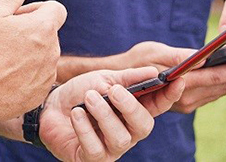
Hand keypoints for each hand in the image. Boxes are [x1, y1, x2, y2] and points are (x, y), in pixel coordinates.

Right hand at [0, 0, 66, 121]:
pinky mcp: (39, 94)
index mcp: (43, 27)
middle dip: (31, 31)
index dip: (36, 9)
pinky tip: (4, 76)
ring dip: (30, 54)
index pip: (56, 9)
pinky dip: (27, 75)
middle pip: (49, 33)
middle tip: (3, 38)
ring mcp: (46, 75)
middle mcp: (52, 52)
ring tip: (1, 58)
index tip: (16, 18)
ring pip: (44, 56)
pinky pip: (39, 78)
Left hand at [39, 67, 183, 160]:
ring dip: (104, 115)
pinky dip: (85, 129)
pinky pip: (95, 148)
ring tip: (89, 97)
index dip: (170, 95)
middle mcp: (128, 132)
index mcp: (134, 111)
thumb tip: (154, 72)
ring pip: (120, 138)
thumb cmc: (80, 93)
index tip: (177, 80)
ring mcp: (111, 148)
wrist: (48, 107)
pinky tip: (76, 114)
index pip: (159, 105)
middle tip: (115, 91)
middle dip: (131, 108)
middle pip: (143, 126)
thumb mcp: (103, 79)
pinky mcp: (92, 158)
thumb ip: (127, 78)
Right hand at [118, 41, 225, 112]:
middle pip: (220, 87)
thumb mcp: (153, 51)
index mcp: (176, 85)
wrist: (116, 83)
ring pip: (217, 92)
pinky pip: (210, 94)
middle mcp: (183, 99)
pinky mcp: (185, 103)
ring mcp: (184, 104)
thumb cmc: (132, 62)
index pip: (213, 77)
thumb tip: (203, 55)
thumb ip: (179, 56)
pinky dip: (224, 84)